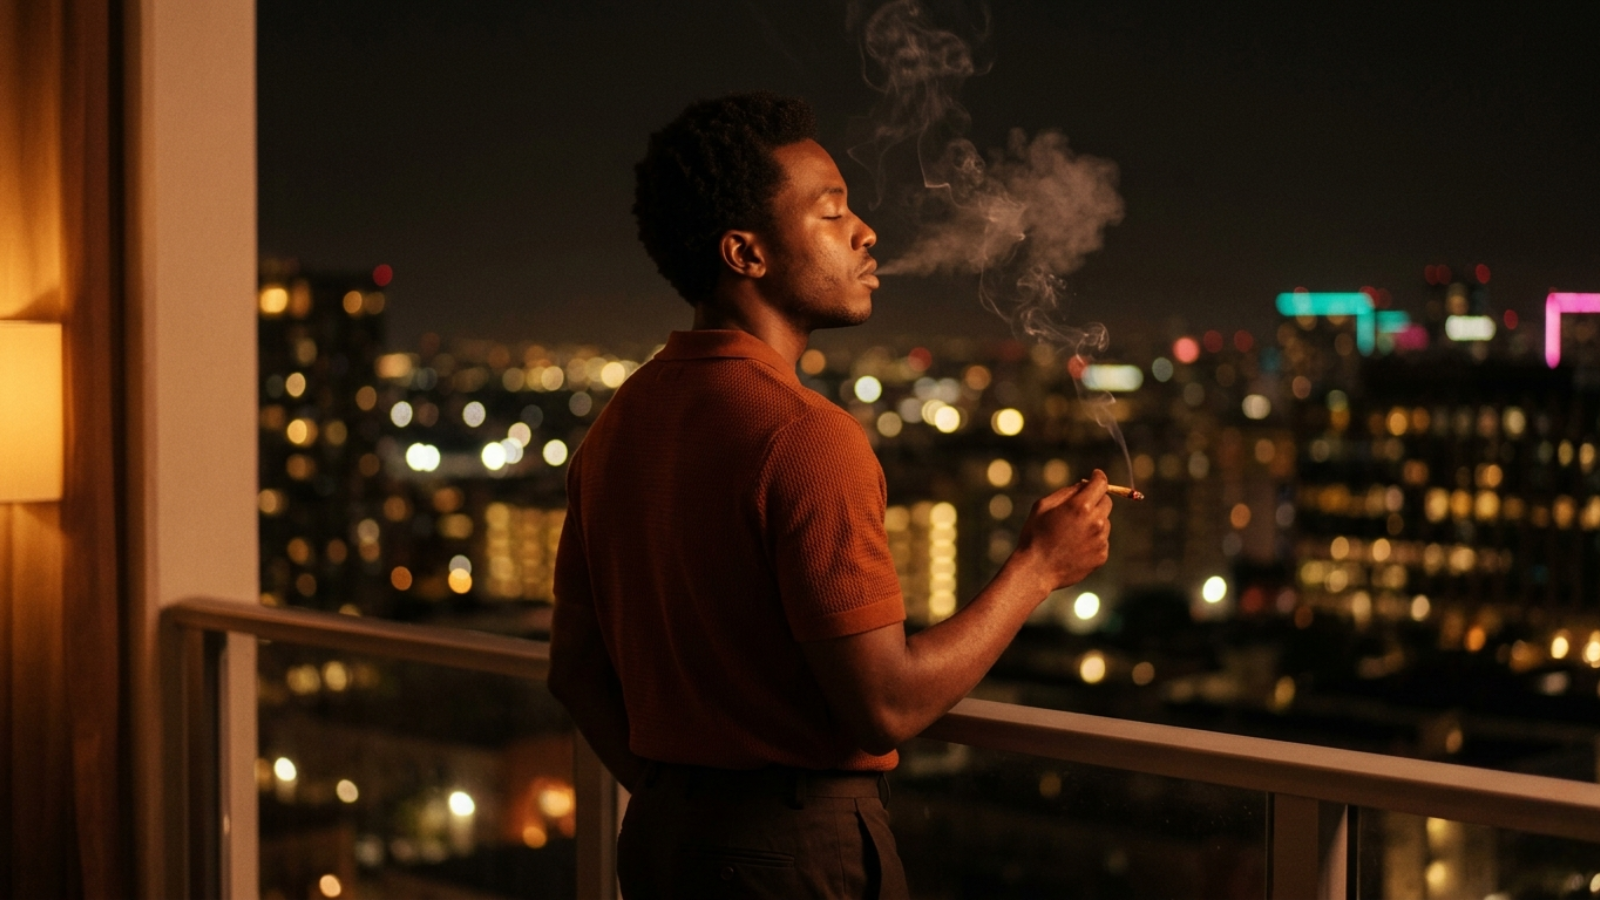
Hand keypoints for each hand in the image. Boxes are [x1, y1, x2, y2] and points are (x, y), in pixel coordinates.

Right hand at [1012, 469, 1112, 590]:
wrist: (1036, 570)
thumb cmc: (1035, 536)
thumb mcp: (1043, 506)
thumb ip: (1066, 492)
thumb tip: (1083, 485)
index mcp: (1081, 506)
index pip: (1100, 484)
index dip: (1098, 477)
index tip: (1096, 475)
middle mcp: (1096, 522)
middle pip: (1106, 502)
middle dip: (1096, 499)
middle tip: (1080, 505)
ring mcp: (1101, 540)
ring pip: (1104, 522)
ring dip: (1093, 521)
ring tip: (1071, 533)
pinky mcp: (1102, 555)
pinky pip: (1101, 540)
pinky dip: (1092, 539)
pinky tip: (1074, 547)